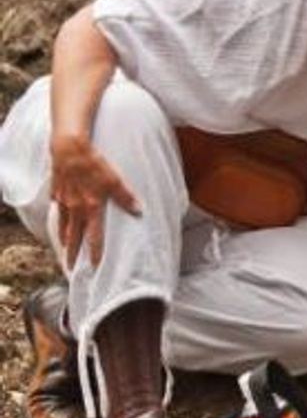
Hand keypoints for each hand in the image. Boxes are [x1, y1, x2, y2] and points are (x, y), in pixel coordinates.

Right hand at [50, 134, 139, 268]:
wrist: (68, 150)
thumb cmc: (93, 164)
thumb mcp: (114, 180)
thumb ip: (126, 197)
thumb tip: (140, 210)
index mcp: (90, 207)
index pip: (93, 236)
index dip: (94, 252)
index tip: (94, 266)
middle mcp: (74, 208)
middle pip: (73, 235)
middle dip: (72, 253)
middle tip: (70, 267)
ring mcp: (63, 200)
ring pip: (63, 224)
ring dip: (64, 237)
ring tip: (64, 247)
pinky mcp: (56, 190)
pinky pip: (57, 207)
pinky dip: (58, 216)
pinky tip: (60, 217)